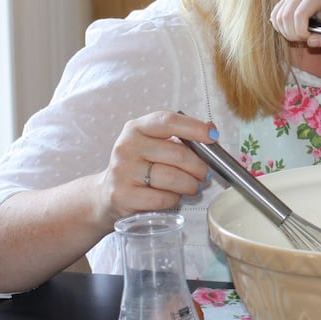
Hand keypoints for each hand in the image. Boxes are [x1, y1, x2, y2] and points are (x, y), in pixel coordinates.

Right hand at [97, 111, 215, 224]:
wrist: (108, 194)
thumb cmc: (140, 166)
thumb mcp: (154, 144)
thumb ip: (180, 137)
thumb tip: (212, 132)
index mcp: (137, 128)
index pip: (169, 122)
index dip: (195, 128)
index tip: (213, 136)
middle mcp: (127, 147)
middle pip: (177, 154)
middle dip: (199, 166)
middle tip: (204, 174)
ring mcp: (123, 171)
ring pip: (172, 178)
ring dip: (190, 185)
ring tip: (193, 187)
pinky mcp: (123, 195)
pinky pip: (162, 198)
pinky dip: (174, 199)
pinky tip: (172, 197)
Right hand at [270, 0, 320, 47]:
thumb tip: (310, 41)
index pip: (299, 15)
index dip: (300, 32)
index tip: (309, 38)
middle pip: (286, 17)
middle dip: (292, 34)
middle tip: (303, 39)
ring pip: (278, 18)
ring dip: (286, 33)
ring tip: (299, 36)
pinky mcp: (284, 2)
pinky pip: (274, 17)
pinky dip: (280, 29)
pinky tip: (292, 31)